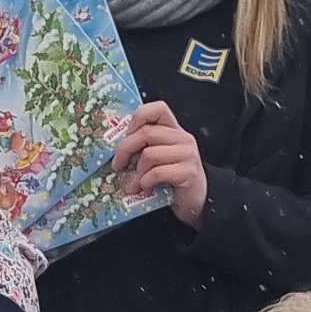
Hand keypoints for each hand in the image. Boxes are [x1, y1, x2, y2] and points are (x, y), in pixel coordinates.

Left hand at [108, 103, 210, 225]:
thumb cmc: (171, 180)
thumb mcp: (158, 158)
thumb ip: (144, 146)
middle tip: (117, 164)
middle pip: (146, 133)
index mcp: (174, 130)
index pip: (158, 109)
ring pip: (150, 154)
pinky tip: (145, 189)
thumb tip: (116, 146)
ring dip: (137, 172)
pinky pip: (158, 172)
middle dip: (126, 149)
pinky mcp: (188, 172)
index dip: (139, 116)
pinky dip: (146, 182)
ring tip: (134, 184)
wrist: (195, 202)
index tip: (127, 133)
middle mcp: (183, 138)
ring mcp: (187, 155)